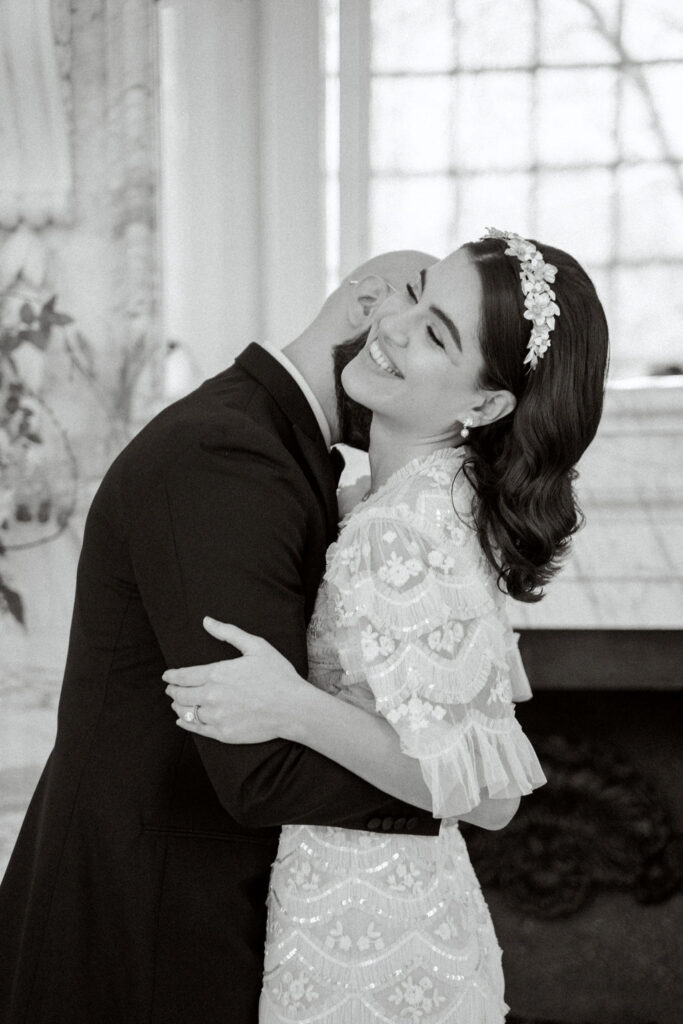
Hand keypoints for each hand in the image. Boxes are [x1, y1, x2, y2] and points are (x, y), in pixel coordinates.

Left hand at [163, 617, 308, 742]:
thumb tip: (207, 621)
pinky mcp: (223, 734)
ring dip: (178, 706)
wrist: (293, 708)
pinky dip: (186, 724)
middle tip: (170, 689)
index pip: (184, 676)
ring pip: (186, 712)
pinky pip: (197, 729)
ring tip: (177, 703)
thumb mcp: (256, 646)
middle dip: (173, 691)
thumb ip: (229, 633)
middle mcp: (212, 696)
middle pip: (181, 695)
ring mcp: (216, 717)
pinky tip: (182, 721)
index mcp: (217, 673)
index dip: (172, 676)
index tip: (167, 676)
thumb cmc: (277, 675)